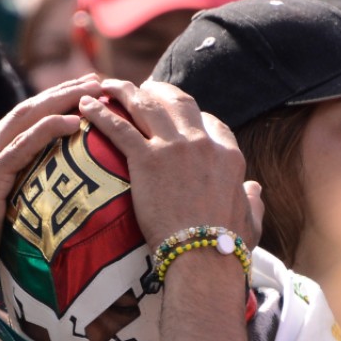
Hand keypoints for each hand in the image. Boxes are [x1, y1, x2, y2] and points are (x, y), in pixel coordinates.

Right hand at [0, 74, 102, 286]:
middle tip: (98, 80)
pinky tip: (75, 122)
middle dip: (63, 91)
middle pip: (27, 110)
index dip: (52, 104)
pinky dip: (49, 130)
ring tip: (95, 90)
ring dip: (62, 100)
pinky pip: (22, 146)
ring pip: (26, 118)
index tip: (84, 95)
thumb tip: (46, 205)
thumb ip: (17, 200)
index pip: (22, 122)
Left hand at [79, 80, 260, 250]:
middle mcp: (202, 143)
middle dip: (158, 91)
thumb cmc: (228, 247)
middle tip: (141, 90)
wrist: (205, 255)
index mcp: (228, 155)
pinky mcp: (146, 160)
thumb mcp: (252, 220)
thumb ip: (253, 201)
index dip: (194, 117)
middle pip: (178, 102)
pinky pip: (119, 128)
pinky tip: (86, 105)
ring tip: (106, 85)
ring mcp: (174, 148)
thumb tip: (255, 190)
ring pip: (146, 106)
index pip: (211, 123)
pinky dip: (101, 113)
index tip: (179, 118)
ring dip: (124, 91)